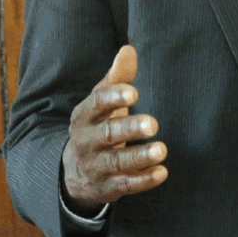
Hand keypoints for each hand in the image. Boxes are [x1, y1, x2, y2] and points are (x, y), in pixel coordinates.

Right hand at [61, 45, 167, 213]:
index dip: (114, 98)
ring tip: (162, 150)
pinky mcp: (107, 186)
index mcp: (84, 116)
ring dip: (140, 157)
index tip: (134, 93)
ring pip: (117, 162)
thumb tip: (129, 49)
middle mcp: (87, 141)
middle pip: (107, 134)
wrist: (75, 172)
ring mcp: (95, 166)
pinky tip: (162, 173)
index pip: (96, 104)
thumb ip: (117, 77)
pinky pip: (125, 184)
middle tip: (154, 123)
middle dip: (129, 129)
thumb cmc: (97, 125)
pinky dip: (143, 180)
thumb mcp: (101, 102)